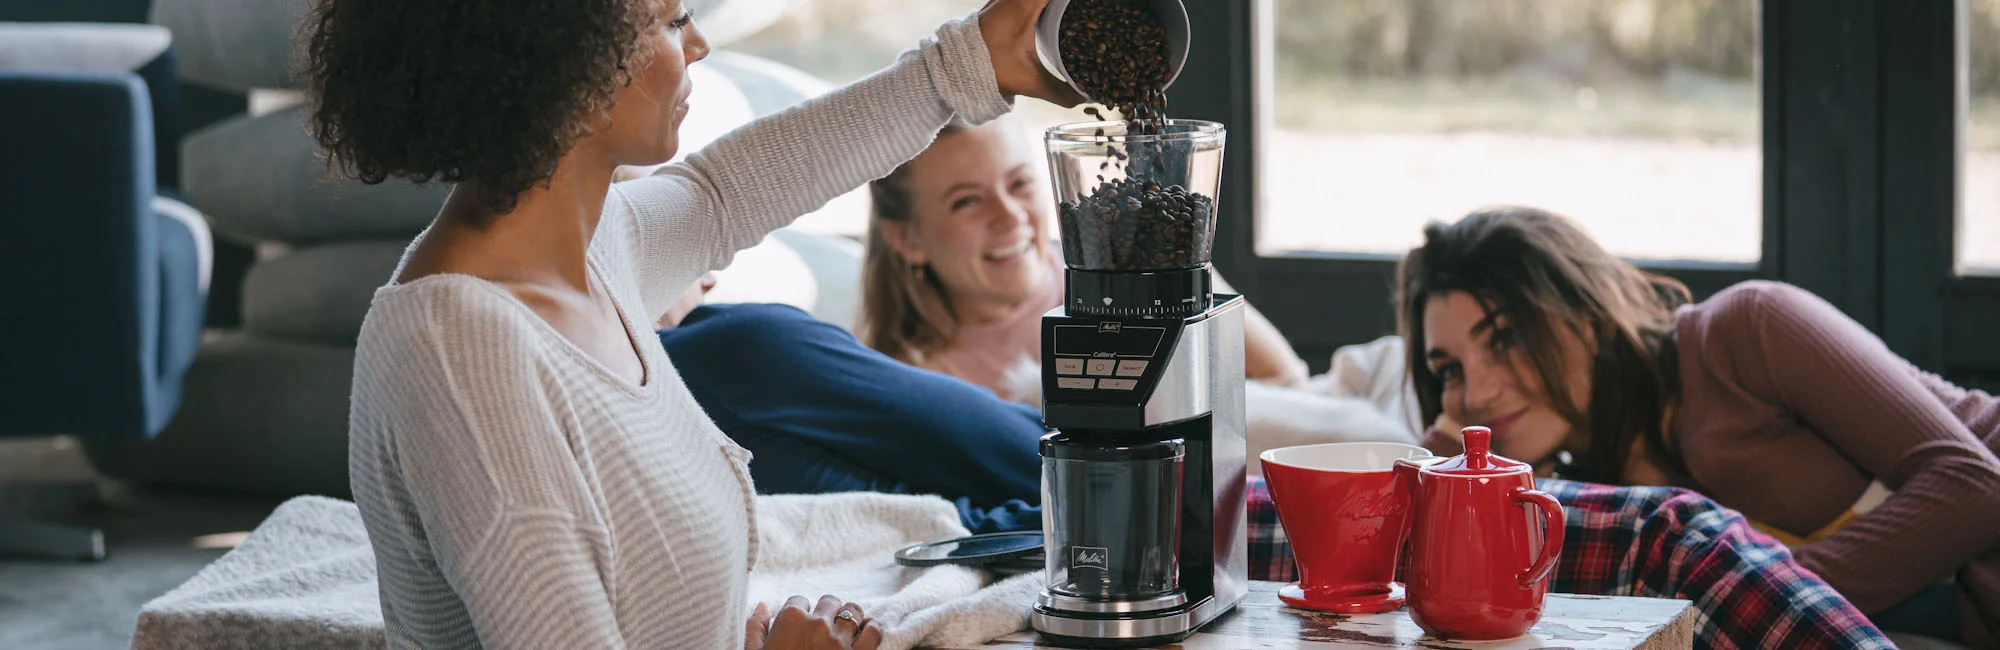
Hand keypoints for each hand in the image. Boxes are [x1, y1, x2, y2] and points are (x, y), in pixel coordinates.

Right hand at [745, 595, 881, 649]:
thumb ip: (755, 629)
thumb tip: (762, 605)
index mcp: (790, 620)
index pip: (799, 601)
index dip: (800, 614)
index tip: (800, 627)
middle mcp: (817, 624)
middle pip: (829, 601)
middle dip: (826, 612)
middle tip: (823, 629)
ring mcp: (840, 640)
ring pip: (853, 611)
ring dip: (850, 617)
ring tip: (845, 628)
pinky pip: (873, 631)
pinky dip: (871, 628)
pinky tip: (865, 632)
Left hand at [977, 0, 1086, 106]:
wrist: (952, 69)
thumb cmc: (987, 71)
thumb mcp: (1028, 81)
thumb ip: (1061, 91)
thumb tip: (1086, 99)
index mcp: (1024, 4)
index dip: (1072, 3)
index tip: (1092, 6)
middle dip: (1064, 4)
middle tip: (1083, 10)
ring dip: (1050, 3)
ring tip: (1066, 10)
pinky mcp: (996, 3)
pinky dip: (1037, 3)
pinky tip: (1047, 11)